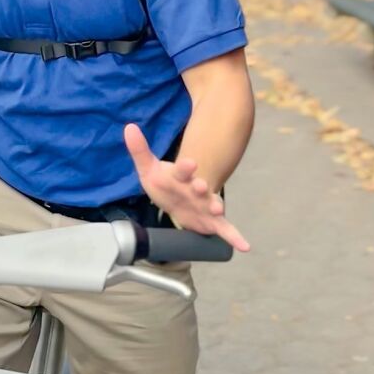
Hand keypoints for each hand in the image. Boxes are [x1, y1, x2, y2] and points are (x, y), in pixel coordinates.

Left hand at [124, 123, 249, 251]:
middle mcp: (196, 189)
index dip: (185, 167)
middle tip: (202, 185)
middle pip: (199, 186)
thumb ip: (140, 150)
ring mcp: (205, 204)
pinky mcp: (211, 221)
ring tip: (218, 209)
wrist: (176, 200)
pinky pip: (225, 229)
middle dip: (200, 186)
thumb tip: (128, 127)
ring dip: (215, 206)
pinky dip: (235, 237)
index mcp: (181, 176)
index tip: (189, 162)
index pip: (182, 170)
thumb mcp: (149, 168)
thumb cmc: (164, 182)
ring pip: (213, 204)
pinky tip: (245, 246)